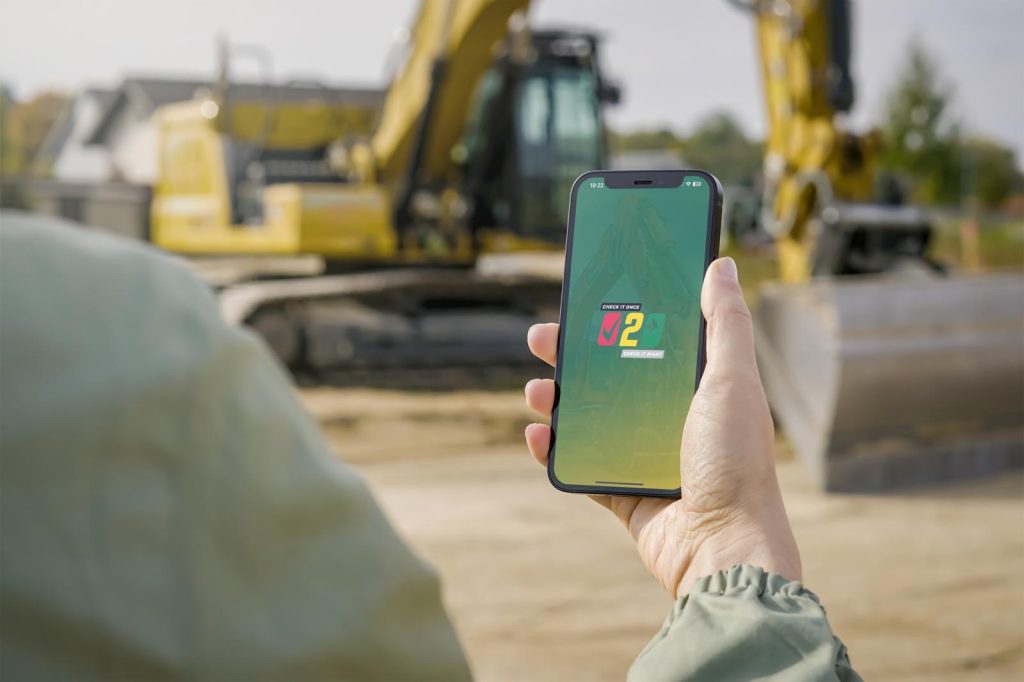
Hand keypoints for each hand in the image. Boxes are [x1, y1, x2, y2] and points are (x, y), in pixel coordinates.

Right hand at [524, 257, 801, 597]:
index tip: (584, 298)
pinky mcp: (625, 494)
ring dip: (557, 401)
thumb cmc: (737, 461)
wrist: (724, 548)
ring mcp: (646, 458)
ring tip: (536, 391)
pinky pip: (580, 467)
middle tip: (540, 339)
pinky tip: (538, 435)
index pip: (649, 341)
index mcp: (699, 389)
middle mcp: (672, 419)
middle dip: (571, 356)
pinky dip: (555, 451)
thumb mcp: (733, 380)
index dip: (615, 318)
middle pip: (610, 377)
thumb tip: (720, 264)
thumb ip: (725, 322)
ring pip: (589, 419)